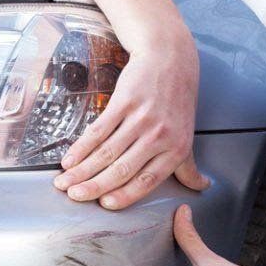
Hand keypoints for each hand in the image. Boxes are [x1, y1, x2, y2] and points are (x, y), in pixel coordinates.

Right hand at [52, 27, 209, 209]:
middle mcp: (159, 136)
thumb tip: (201, 187)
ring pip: (106, 152)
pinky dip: (81, 147)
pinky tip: (69, 159)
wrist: (170, 60)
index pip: (147, 181)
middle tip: (75, 197)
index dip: (124, 196)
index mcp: (175, 150)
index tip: (105, 205)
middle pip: (122, 169)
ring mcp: (141, 119)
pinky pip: (99, 130)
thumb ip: (188, 167)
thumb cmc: (178, 102)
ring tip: (64, 182)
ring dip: (82, 170)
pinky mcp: (124, 102)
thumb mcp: (187, 136)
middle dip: (94, 186)